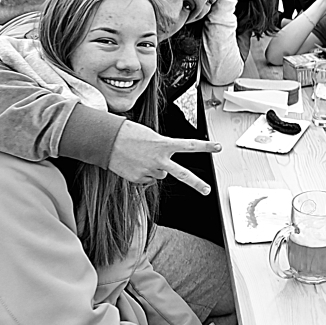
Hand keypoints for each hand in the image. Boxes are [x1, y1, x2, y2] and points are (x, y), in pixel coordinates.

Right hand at [107, 121, 221, 193]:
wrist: (107, 141)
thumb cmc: (128, 134)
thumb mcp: (150, 136)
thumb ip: (162, 148)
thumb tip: (163, 165)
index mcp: (163, 144)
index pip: (189, 146)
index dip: (205, 147)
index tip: (218, 147)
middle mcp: (159, 160)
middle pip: (183, 174)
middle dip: (197, 183)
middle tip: (208, 190)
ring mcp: (149, 171)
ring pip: (161, 174)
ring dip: (155, 168)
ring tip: (141, 157)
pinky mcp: (140, 179)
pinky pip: (148, 179)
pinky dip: (144, 173)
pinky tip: (135, 164)